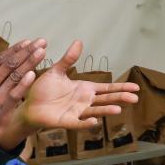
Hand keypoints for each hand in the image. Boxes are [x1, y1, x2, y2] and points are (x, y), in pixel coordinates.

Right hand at [0, 38, 44, 152]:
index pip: (1, 59)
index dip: (16, 49)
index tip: (29, 41)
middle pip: (10, 64)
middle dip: (27, 51)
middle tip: (41, 42)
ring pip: (14, 76)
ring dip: (29, 62)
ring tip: (41, 52)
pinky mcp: (2, 110)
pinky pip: (15, 94)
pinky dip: (24, 83)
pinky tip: (33, 74)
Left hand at [12, 40, 138, 138]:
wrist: (29, 105)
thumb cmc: (43, 90)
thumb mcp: (57, 71)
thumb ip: (68, 59)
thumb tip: (79, 42)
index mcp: (84, 89)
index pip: (106, 88)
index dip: (120, 87)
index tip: (135, 87)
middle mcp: (84, 101)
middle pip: (106, 99)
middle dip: (120, 98)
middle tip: (135, 97)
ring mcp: (77, 112)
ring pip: (95, 111)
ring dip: (106, 110)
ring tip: (118, 109)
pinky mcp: (66, 121)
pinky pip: (78, 123)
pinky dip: (85, 123)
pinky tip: (94, 120)